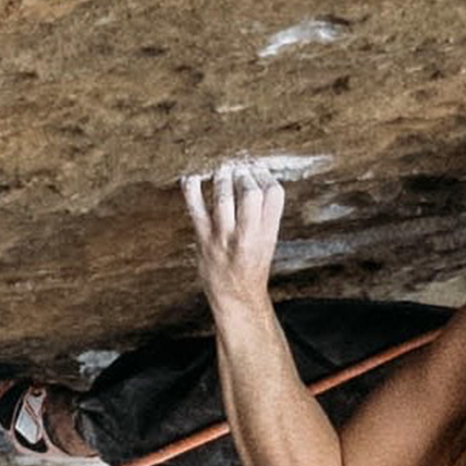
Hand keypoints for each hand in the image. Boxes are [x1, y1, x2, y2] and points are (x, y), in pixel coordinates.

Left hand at [183, 158, 285, 311]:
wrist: (235, 298)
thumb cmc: (252, 266)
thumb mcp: (268, 242)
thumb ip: (266, 215)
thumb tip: (257, 178)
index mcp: (268, 234)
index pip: (273, 194)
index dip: (265, 174)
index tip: (257, 168)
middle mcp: (248, 236)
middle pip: (251, 193)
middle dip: (244, 173)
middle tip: (239, 167)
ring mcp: (223, 237)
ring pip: (224, 198)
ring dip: (223, 177)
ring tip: (223, 169)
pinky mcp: (203, 239)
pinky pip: (195, 207)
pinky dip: (192, 188)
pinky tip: (192, 178)